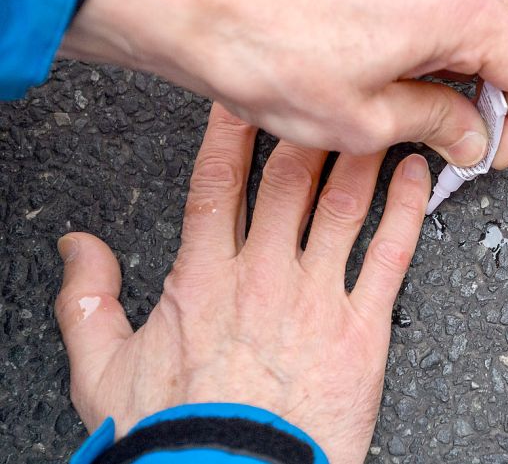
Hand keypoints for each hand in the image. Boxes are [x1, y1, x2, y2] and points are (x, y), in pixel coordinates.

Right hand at [54, 105, 429, 463]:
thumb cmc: (177, 432)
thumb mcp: (103, 369)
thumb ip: (87, 299)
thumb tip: (78, 247)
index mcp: (205, 277)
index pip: (218, 182)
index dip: (232, 132)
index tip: (247, 97)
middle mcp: (264, 275)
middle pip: (289, 180)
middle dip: (308, 128)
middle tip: (328, 90)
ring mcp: (316, 298)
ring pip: (344, 205)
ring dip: (362, 155)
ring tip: (381, 116)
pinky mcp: (361, 329)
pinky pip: (390, 256)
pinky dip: (407, 211)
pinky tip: (416, 177)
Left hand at [59, 0, 507, 167]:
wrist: (200, 9)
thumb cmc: (273, 57)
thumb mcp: (369, 121)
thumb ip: (440, 127)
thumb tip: (473, 138)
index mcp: (458, 11)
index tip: (491, 153)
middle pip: (507, 44)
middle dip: (494, 100)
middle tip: (459, 144)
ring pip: (469, 28)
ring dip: (459, 78)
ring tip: (419, 119)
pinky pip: (431, 12)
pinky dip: (430, 53)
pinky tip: (393, 85)